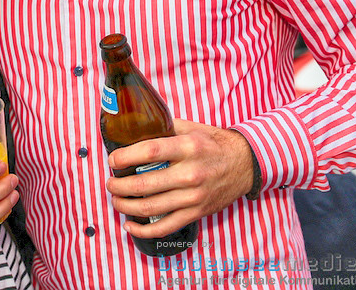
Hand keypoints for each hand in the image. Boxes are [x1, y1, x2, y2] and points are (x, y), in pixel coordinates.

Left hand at [105, 119, 253, 238]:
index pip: (150, 151)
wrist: (246, 164)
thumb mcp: (192, 127)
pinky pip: (165, 226)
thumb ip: (166, 127)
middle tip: (110, 183)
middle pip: (145, 184)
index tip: (112, 160)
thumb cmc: (215, 143)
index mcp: (188, 147)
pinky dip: (143, 230)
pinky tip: (129, 225)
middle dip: (119, 186)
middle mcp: (190, 173)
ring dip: (126, 206)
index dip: (126, 157)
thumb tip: (136, 126)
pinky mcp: (196, 213)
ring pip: (151, 208)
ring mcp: (194, 197)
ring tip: (115, 200)